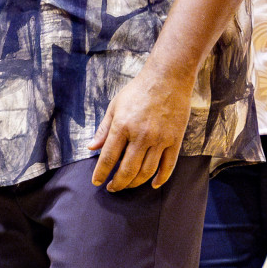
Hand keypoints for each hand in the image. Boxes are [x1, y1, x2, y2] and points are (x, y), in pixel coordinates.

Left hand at [88, 65, 191, 191]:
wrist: (167, 79)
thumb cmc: (137, 91)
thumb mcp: (115, 106)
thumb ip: (104, 129)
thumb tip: (91, 147)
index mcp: (122, 126)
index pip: (108, 157)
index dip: (101, 173)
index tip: (96, 182)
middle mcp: (141, 136)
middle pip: (128, 170)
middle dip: (118, 183)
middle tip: (112, 188)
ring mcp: (160, 140)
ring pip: (147, 171)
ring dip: (136, 183)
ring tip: (128, 185)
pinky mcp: (175, 141)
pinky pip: (168, 166)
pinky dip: (161, 179)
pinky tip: (153, 184)